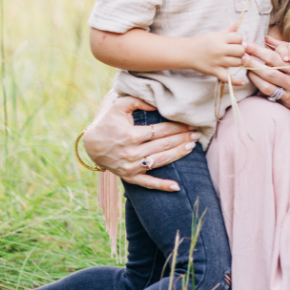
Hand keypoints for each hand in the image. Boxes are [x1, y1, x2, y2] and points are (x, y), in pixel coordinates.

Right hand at [82, 94, 196, 190]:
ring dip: (178, 154)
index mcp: (130, 135)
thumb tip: (157, 103)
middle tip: (197, 134)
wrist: (92, 145)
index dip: (176, 127)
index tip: (189, 124)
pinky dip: (162, 186)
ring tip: (192, 147)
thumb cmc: (108, 122)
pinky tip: (177, 187)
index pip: (159, 131)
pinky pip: (148, 183)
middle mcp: (132, 152)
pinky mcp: (130, 178)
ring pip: (160, 161)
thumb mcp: (119, 106)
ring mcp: (131, 167)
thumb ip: (138, 101)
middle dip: (182, 139)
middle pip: (163, 145)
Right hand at [189, 23, 247, 82]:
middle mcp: (220, 49)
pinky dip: (236, 81)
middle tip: (236, 53)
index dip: (239, 40)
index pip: (238, 38)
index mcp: (220, 39)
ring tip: (233, 60)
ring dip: (238, 62)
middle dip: (241, 51)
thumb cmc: (202, 43)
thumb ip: (226, 31)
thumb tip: (235, 24)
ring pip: (238, 63)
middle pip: (241, 50)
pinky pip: (228, 78)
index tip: (236, 43)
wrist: (187, 52)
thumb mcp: (213, 35)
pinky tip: (242, 82)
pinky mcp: (215, 71)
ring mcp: (218, 61)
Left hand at [245, 39, 289, 128]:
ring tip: (242, 64)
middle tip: (239, 52)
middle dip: (252, 59)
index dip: (259, 50)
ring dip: (253, 72)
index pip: (277, 56)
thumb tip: (269, 39)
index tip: (246, 43)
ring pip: (268, 81)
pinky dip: (259, 85)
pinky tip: (252, 77)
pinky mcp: (289, 102)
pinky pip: (271, 93)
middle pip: (270, 68)